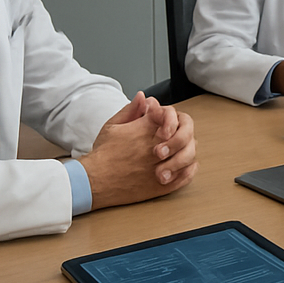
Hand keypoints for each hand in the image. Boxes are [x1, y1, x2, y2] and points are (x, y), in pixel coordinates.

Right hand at [78, 92, 198, 209]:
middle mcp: (157, 146)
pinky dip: (189, 170)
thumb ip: (131, 110)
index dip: (170, 117)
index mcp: (146, 129)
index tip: (163, 122)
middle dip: (183, 133)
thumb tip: (143, 97)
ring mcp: (161, 166)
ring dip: (186, 151)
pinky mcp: (161, 185)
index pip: (171, 114)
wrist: (94, 181)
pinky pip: (185, 176)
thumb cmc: (102, 155)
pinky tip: (186, 166)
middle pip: (185, 134)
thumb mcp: (112, 125)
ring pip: (188, 154)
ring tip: (179, 152)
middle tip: (175, 138)